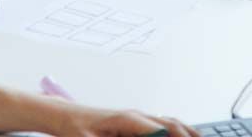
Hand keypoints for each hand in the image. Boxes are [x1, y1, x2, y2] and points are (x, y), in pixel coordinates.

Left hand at [45, 104, 195, 136]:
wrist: (63, 116)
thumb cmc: (74, 128)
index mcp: (129, 120)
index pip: (162, 131)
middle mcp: (137, 116)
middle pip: (171, 125)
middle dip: (188, 136)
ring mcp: (137, 118)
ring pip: (170, 123)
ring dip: (186, 132)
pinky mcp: (134, 123)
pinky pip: (161, 125)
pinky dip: (176, 131)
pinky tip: (183, 135)